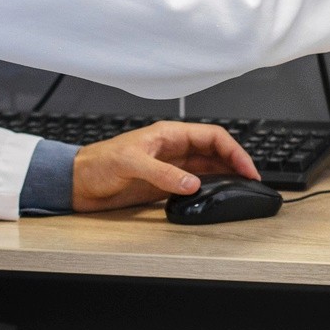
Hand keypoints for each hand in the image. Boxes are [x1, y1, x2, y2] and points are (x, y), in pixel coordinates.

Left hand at [72, 122, 259, 212]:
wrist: (78, 182)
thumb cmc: (97, 163)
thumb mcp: (131, 163)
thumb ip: (163, 173)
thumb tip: (192, 184)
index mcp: (168, 134)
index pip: (211, 136)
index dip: (233, 150)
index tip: (246, 167)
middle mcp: (173, 149)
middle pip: (214, 151)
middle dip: (235, 162)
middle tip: (252, 179)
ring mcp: (170, 167)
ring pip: (208, 167)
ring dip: (225, 175)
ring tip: (241, 187)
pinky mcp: (164, 184)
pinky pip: (194, 184)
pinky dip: (209, 188)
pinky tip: (217, 195)